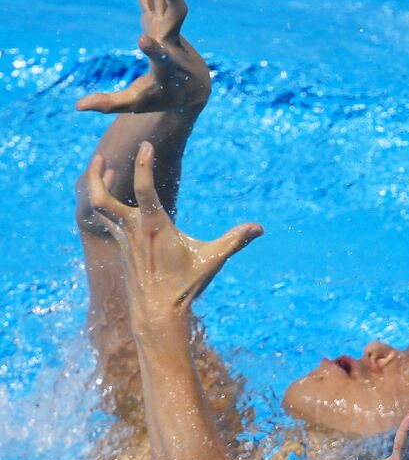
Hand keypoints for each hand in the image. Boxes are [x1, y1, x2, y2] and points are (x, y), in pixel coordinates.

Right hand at [77, 0, 209, 114]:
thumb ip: (109, 104)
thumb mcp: (137, 104)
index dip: (155, 49)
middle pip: (177, 17)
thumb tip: (78, 106)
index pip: (162, 57)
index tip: (143, 41)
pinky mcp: (161, 18)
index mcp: (167, 67)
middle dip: (172, 0)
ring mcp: (169, 27)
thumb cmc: (163, 97)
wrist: (192, 86)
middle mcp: (173, 43)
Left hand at [86, 142, 262, 329]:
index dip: (143, 163)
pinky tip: (117, 201)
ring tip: (105, 170)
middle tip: (101, 156)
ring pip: (100, 208)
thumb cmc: (185, 286)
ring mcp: (125, 240)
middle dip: (97, 175)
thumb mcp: (212, 260)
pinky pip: (108, 221)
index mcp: (154, 227)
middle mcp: (133, 230)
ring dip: (99, 187)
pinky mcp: (123, 250)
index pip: (144, 187)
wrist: (158, 314)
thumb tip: (260, 228)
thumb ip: (235, 240)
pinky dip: (108, 205)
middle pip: (101, 197)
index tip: (146, 145)